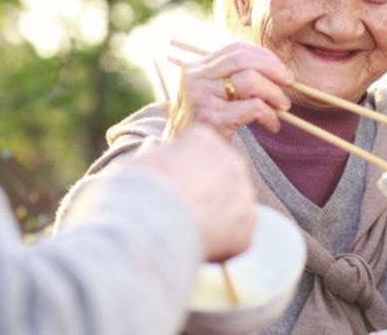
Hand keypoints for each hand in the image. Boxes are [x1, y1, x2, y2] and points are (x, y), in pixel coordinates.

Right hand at [136, 124, 257, 261]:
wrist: (152, 221)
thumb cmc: (139, 190)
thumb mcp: (143, 163)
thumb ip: (161, 161)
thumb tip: (162, 165)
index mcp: (203, 139)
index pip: (201, 152)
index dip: (186, 173)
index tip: (173, 188)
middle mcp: (230, 160)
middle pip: (222, 179)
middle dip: (207, 195)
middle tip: (182, 214)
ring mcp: (243, 193)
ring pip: (232, 208)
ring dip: (216, 220)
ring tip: (188, 232)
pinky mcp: (247, 225)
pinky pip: (237, 236)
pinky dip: (222, 245)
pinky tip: (199, 246)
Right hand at [166, 42, 293, 140]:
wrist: (186, 160)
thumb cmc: (205, 126)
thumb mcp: (212, 95)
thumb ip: (232, 78)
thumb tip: (274, 69)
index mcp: (195, 68)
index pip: (234, 49)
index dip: (263, 56)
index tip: (281, 70)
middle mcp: (194, 79)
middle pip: (242, 59)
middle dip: (272, 69)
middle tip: (288, 83)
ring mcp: (201, 98)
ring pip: (250, 80)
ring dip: (274, 93)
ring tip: (282, 107)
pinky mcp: (212, 119)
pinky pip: (253, 107)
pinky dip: (269, 115)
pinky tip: (271, 125)